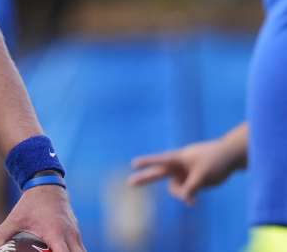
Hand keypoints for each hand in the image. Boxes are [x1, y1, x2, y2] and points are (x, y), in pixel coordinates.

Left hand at [0, 185, 85, 251]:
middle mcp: (70, 235)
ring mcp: (76, 234)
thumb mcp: (15, 219)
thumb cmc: (31, 203)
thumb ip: (2, 235)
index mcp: (55, 233)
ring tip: (53, 251)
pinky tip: (58, 251)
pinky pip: (80, 248)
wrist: (46, 185)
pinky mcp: (76, 232)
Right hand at [127, 136, 241, 204]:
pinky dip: (189, 196)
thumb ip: (192, 188)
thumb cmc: (215, 160)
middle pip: (158, 173)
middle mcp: (177, 166)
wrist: (230, 157)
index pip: (159, 160)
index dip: (147, 163)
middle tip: (129, 183)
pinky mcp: (190, 179)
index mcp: (178, 158)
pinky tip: (194, 202)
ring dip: (182, 194)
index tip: (133, 163)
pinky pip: (185, 191)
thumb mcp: (203, 175)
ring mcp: (183, 173)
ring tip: (193, 200)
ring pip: (176, 188)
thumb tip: (185, 200)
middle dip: (145, 178)